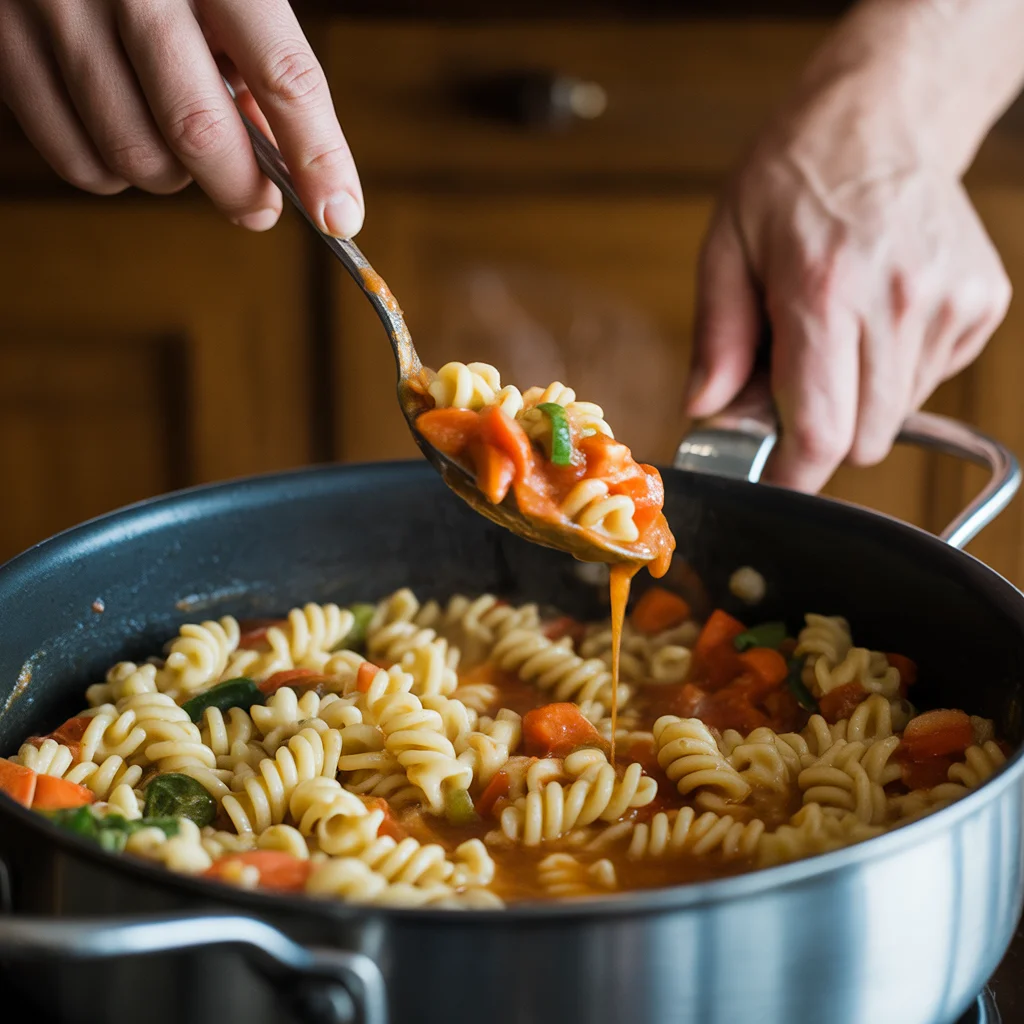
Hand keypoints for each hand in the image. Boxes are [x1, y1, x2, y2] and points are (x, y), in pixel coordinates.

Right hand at [0, 0, 362, 236]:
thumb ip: (259, 55)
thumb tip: (280, 157)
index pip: (283, 74)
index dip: (318, 157)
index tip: (341, 215)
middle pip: (198, 132)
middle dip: (242, 190)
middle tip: (260, 205)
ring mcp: (55, 9)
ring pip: (136, 159)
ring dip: (176, 177)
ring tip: (179, 138)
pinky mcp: (6, 45)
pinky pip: (78, 163)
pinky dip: (117, 175)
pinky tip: (129, 134)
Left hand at [686, 0, 1019, 493]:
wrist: (881, 118)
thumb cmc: (794, 177)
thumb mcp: (727, 246)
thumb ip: (718, 338)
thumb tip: (704, 411)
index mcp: (822, 291)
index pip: (821, 429)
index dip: (795, 475)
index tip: (776, 483)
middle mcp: (896, 301)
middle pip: (865, 438)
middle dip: (822, 436)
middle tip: (792, 391)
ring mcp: (946, 303)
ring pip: (898, 415)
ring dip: (859, 402)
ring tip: (835, 337)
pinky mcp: (980, 303)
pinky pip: (929, 380)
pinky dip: (894, 372)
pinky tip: (874, 321)